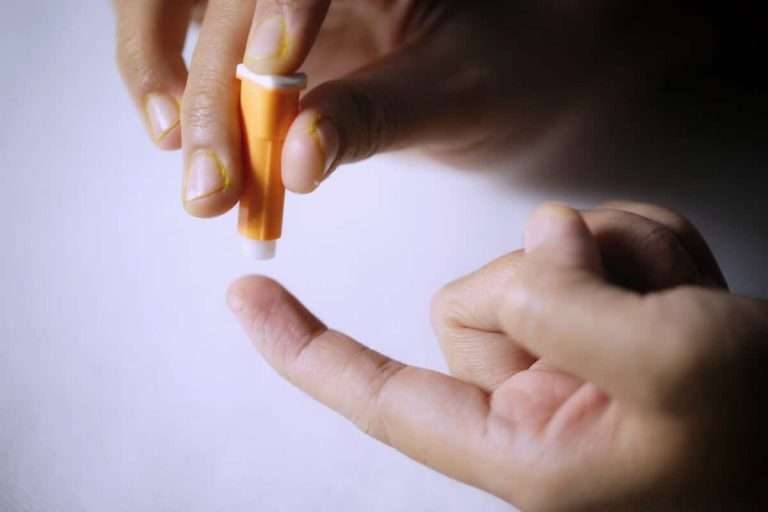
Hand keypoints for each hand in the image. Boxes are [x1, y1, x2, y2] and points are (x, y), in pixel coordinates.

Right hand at [114, 1, 710, 216]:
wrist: (519, 67)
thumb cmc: (512, 67)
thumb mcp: (458, 94)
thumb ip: (375, 118)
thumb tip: (294, 161)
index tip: (274, 65)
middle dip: (210, 85)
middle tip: (215, 183)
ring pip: (178, 4)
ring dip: (166, 81)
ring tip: (197, 174)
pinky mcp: (260, 24)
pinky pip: (192, 43)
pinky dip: (177, 92)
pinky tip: (187, 144)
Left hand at [228, 201, 767, 509]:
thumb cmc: (765, 436)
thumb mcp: (675, 367)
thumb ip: (571, 307)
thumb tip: (534, 243)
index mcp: (523, 450)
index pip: (382, 399)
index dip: (305, 349)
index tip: (245, 298)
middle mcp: (532, 404)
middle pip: (475, 297)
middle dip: (552, 276)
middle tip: (643, 300)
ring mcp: (568, 358)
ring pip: (538, 260)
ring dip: (615, 258)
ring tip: (684, 303)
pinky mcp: (604, 318)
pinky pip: (591, 245)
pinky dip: (645, 247)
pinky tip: (688, 288)